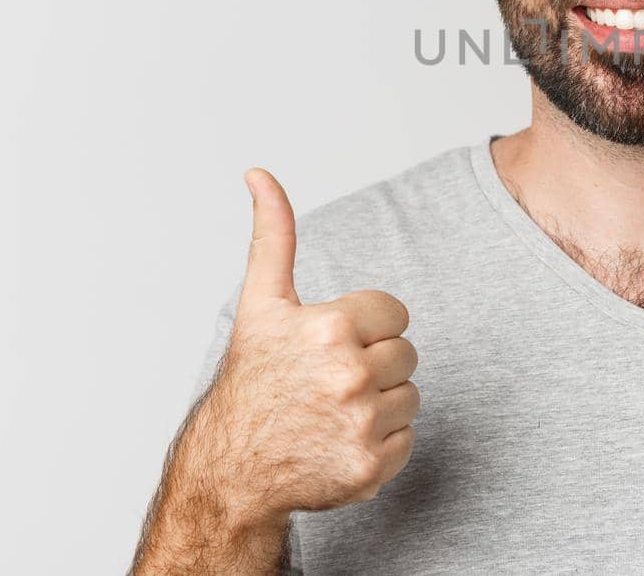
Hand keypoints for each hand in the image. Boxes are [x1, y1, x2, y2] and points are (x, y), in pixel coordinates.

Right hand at [195, 167, 420, 522]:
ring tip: (334, 410)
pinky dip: (382, 443)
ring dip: (381, 403)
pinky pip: (408, 438)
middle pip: (407, 354)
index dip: (365, 326)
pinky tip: (341, 441)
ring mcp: (361, 424)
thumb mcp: (262, 303)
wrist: (233, 469)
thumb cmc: (252, 379)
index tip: (330, 344)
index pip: (396, 313)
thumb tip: (259, 173)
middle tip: (329, 380)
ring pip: (410, 396)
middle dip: (375, 363)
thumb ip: (274, 235)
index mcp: (330, 327)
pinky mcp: (371, 467)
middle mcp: (349, 375)